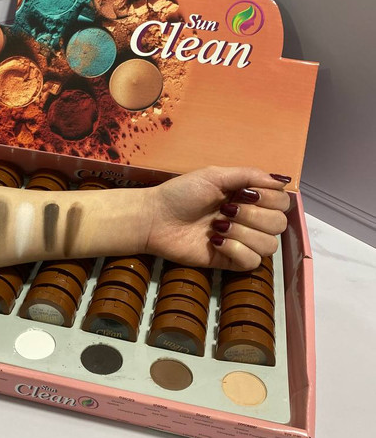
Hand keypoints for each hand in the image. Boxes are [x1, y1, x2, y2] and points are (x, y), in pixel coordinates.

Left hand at [144, 166, 290, 270]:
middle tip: (226, 209)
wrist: (155, 218)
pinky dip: (237, 250)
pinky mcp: (230, 261)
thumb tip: (281, 180)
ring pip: (270, 245)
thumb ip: (249, 175)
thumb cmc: (181, 194)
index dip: (271, 199)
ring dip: (244, 233)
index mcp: (248, 197)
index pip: (282, 202)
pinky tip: (216, 242)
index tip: (246, 194)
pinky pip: (253, 261)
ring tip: (218, 226)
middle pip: (279, 224)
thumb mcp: (215, 175)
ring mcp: (241, 242)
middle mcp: (249, 219)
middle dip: (254, 215)